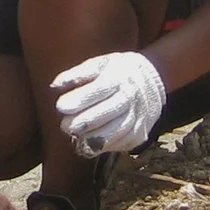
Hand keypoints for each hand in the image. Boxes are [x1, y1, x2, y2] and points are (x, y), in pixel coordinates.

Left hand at [51, 51, 165, 156]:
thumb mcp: (100, 64)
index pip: (100, 90)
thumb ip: (77, 74)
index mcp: (120, 78)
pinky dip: (102, 146)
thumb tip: (54, 86)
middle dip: (84, 122)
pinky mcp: (139, 135)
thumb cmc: (118, 71)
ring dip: (91, 138)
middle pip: (107, 114)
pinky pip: (119, 144)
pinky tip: (89, 142)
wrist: (154, 80)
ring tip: (75, 137)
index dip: (80, 100)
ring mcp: (138, 118)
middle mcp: (131, 99)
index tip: (61, 107)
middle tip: (64, 126)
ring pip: (114, 133)